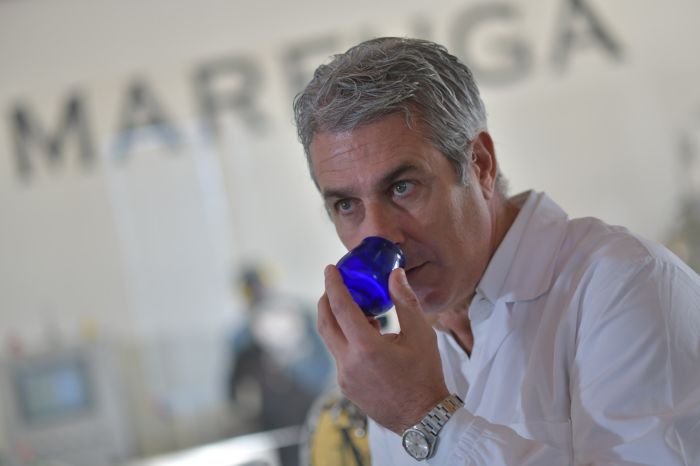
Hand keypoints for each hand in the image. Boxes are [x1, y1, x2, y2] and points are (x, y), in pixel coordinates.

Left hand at [317, 265, 449, 433]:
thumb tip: (395, 274)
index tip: (330, 269)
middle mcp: (349, 362)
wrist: (423, 419)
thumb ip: (405, 302)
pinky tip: (366, 336)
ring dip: (337, 321)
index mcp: (366, 348)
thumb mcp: (421, 335)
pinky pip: (338, 356)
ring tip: (359, 311)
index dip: (334, 284)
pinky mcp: (345, 387)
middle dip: (326, 300)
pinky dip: (345, 339)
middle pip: (325, 322)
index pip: (341, 307)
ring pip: (331, 340)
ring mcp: (344, 377)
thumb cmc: (424, 376)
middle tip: (335, 284)